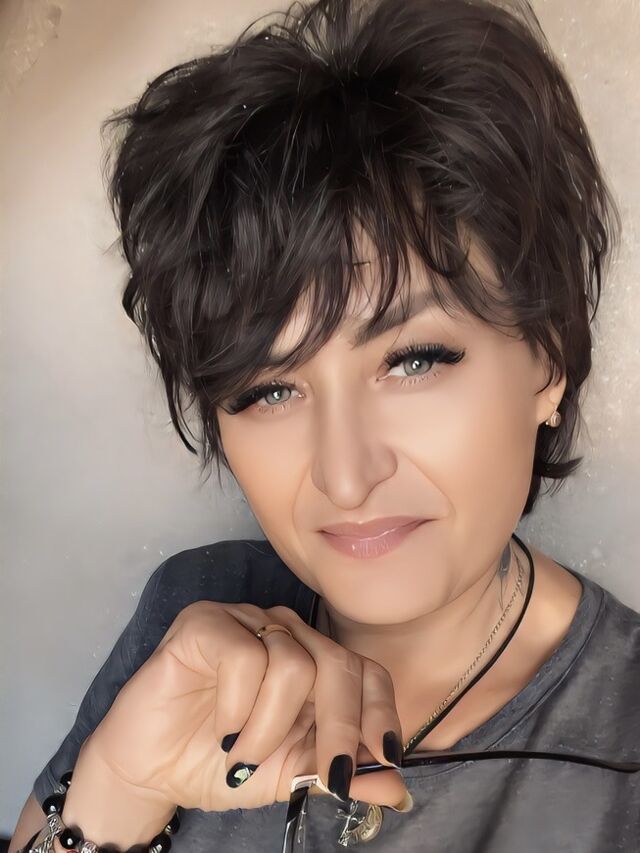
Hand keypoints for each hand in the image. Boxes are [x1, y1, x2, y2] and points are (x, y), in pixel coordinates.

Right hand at [88, 600, 409, 812]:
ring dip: (270, 729)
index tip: (386, 757)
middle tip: (327, 776)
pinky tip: (222, 728)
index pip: (366, 670)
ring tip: (243, 754)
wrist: (150, 770)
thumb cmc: (222, 764)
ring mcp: (246, 620)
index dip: (380, 712)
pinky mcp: (206, 622)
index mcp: (313, 662)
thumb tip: (400, 789)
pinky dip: (238, 707)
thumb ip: (340, 774)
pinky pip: (245, 656)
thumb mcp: (291, 776)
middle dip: (339, 727)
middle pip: (338, 662)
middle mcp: (286, 633)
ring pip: (293, 664)